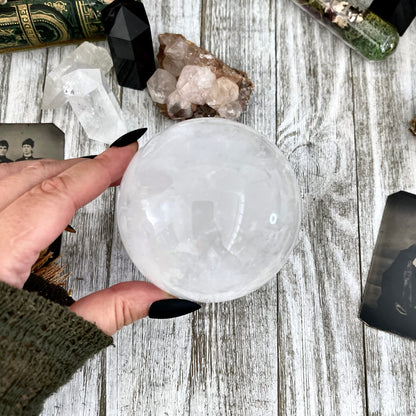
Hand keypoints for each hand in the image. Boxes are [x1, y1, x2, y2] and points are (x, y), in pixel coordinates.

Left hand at [0, 141, 173, 334]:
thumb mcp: (57, 336)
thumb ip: (111, 311)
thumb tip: (158, 297)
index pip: (56, 194)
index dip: (97, 169)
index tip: (124, 153)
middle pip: (32, 176)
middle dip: (79, 166)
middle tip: (113, 166)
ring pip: (7, 174)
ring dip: (52, 170)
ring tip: (84, 174)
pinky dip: (26, 180)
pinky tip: (41, 190)